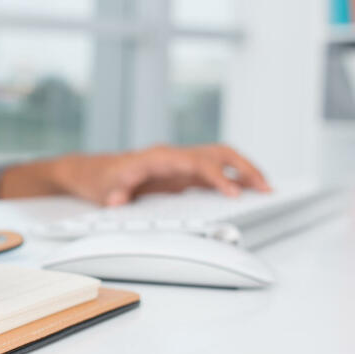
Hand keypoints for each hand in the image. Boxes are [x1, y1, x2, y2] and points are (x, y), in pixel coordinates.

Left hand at [0, 143, 269, 205]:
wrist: (88, 171)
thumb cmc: (97, 178)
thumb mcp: (101, 188)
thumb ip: (112, 193)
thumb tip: (118, 199)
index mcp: (159, 157)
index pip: (197, 163)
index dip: (217, 177)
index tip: (234, 192)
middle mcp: (173, 156)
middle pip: (218, 153)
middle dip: (244, 168)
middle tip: (266, 187)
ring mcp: (178, 164)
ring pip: (220, 160)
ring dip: (244, 171)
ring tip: (266, 188)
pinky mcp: (179, 175)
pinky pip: (212, 173)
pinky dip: (232, 179)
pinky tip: (246, 191)